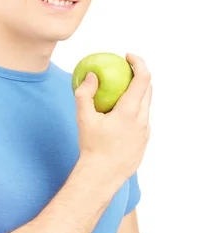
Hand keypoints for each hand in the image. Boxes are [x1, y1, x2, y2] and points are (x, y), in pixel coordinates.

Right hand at [74, 53, 151, 182]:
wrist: (102, 176)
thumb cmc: (92, 147)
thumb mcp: (84, 119)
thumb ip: (85, 94)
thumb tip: (90, 76)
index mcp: (130, 111)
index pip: (143, 78)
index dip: (138, 62)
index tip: (127, 56)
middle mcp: (143, 120)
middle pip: (148, 90)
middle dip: (139, 76)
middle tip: (123, 71)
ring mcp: (145, 132)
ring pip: (146, 106)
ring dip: (137, 95)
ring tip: (119, 94)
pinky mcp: (143, 142)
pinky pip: (142, 121)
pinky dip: (134, 112)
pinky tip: (118, 118)